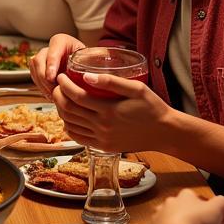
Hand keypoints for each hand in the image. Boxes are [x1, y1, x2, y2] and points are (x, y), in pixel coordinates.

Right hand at [30, 33, 84, 94]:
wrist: (85, 67)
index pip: (52, 51)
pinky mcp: (39, 69)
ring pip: (34, 70)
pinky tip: (51, 94)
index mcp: (62, 41)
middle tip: (53, 90)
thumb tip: (89, 70)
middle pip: (38, 61)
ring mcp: (43, 59)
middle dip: (44, 78)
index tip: (52, 77)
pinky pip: (34, 78)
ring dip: (42, 84)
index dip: (51, 65)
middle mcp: (49, 48)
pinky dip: (42, 87)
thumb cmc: (88, 61)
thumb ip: (90, 61)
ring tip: (54, 94)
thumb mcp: (91, 58)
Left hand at [52, 69, 171, 151]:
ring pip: (70, 124)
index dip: (64, 85)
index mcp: (109, 110)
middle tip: (58, 85)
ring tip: (62, 98)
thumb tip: (86, 76)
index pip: (76, 96)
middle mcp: (102, 126)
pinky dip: (69, 127)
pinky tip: (70, 117)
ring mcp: (102, 139)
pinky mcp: (103, 147)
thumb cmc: (153, 107)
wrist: (165, 133)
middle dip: (58, 95)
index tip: (61, 76)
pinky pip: (78, 138)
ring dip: (61, 110)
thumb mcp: (137, 89)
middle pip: (68, 110)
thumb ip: (111, 81)